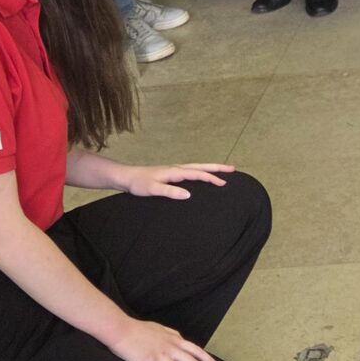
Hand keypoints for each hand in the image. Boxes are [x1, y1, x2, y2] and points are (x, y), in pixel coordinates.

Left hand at [117, 163, 235, 198]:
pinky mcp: (171, 174)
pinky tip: (203, 176)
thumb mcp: (153, 189)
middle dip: (217, 167)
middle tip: (233, 169)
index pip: (198, 174)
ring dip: (211, 168)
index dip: (211, 178)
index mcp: (175, 172)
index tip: (224, 184)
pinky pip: (191, 171)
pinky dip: (201, 171)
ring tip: (223, 170)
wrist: (126, 177)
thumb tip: (189, 194)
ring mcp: (174, 170)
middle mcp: (176, 168)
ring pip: (197, 167)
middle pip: (201, 166)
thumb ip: (170, 192)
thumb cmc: (138, 184)